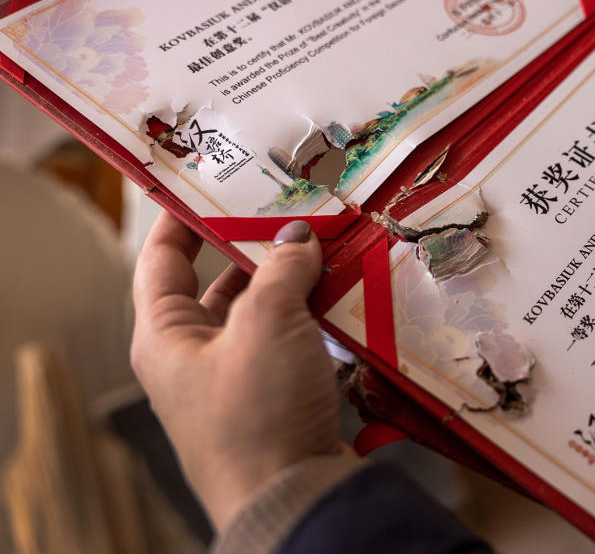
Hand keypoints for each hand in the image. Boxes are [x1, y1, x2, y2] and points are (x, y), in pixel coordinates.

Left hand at [131, 213, 341, 531]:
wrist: (294, 497)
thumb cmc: (258, 411)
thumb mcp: (266, 323)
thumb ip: (281, 269)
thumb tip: (298, 237)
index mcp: (166, 337)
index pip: (162, 261)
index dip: (182, 219)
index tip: (212, 184)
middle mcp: (195, 357)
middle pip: (221, 283)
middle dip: (258, 248)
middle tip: (296, 212)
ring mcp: (238, 379)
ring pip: (265, 312)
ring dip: (295, 283)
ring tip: (330, 247)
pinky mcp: (277, 397)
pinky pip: (293, 342)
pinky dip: (315, 317)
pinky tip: (345, 295)